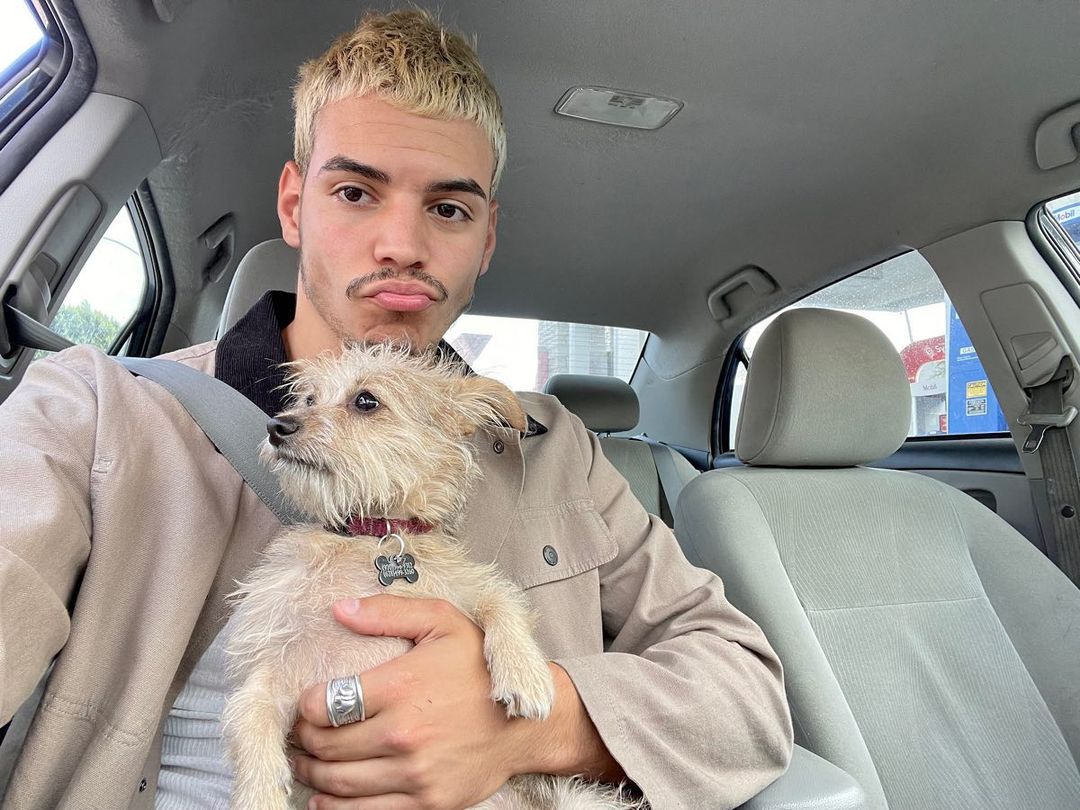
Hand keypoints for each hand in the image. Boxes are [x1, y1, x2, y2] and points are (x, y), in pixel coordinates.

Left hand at [290, 595, 528, 809]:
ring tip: (307, 760)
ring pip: (338, 782)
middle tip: (300, 733)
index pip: (326, 704)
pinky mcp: (425, 803)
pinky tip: (325, 796)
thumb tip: (339, 609)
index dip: (306, 705)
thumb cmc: (480, 669)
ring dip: (312, 772)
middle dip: (304, 739)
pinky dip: (334, 807)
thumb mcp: (442, 622)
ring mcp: (414, 773)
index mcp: (402, 686)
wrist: (527, 723)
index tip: (307, 703)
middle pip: (327, 745)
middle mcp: (404, 733)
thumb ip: (388, 612)